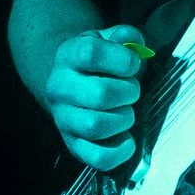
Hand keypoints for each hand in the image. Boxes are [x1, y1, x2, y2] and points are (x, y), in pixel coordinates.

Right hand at [45, 23, 149, 167]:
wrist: (72, 84)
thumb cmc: (99, 63)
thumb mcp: (110, 40)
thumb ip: (126, 36)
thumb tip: (136, 47)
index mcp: (68, 55)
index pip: (91, 53)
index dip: (121, 60)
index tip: (133, 64)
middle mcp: (59, 87)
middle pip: (99, 94)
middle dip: (128, 93)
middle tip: (131, 91)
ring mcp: (63, 119)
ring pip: (96, 126)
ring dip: (123, 119)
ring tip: (126, 112)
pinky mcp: (73, 145)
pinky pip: (98, 157)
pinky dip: (120, 151)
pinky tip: (126, 137)